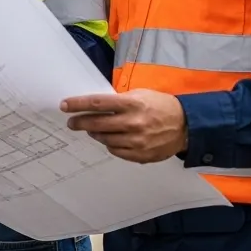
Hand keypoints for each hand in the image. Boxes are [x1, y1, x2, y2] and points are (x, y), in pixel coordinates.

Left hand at [59, 89, 187, 162]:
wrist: (186, 125)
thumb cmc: (160, 106)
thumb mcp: (140, 95)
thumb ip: (118, 100)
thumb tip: (93, 105)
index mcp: (132, 104)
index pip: (97, 103)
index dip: (77, 104)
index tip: (65, 106)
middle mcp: (133, 123)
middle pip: (96, 123)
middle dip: (79, 122)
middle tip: (72, 122)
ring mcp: (137, 141)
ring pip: (104, 139)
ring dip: (95, 133)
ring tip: (94, 129)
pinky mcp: (141, 155)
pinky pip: (116, 151)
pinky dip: (110, 144)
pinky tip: (111, 139)